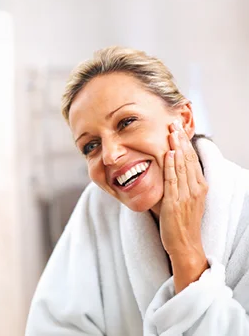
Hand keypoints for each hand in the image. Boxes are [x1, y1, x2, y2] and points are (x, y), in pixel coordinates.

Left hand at [159, 121, 208, 291]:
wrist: (185, 245)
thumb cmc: (182, 223)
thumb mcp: (184, 200)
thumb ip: (179, 184)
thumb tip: (169, 168)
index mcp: (199, 187)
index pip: (192, 160)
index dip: (185, 143)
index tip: (178, 129)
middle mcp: (195, 189)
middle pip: (188, 159)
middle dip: (181, 140)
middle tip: (174, 123)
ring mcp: (186, 195)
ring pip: (182, 166)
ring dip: (176, 147)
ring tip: (172, 131)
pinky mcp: (176, 202)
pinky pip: (173, 180)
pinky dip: (172, 165)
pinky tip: (170, 153)